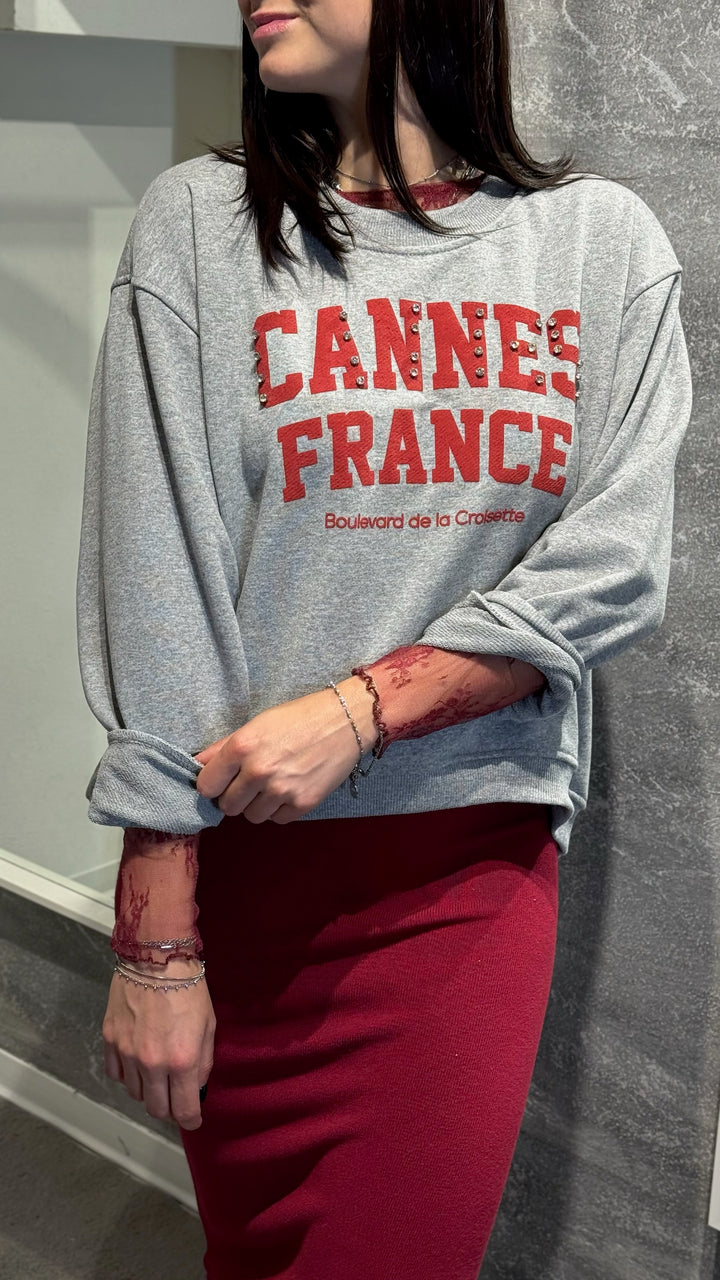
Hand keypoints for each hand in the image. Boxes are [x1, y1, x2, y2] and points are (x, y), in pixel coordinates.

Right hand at [102, 956, 214, 1130]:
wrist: (156, 957)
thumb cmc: (189, 988)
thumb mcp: (209, 1026)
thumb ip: (203, 1063)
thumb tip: (195, 1088)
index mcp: (181, 1060)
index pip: (183, 1110)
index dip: (191, 1120)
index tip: (193, 1119)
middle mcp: (152, 1063)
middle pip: (156, 1109)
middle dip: (169, 1108)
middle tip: (176, 1096)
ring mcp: (127, 1053)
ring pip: (135, 1094)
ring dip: (148, 1090)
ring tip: (158, 1073)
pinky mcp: (110, 1040)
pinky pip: (116, 1074)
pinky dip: (128, 1074)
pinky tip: (138, 1062)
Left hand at [192, 677, 376, 824]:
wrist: (346, 720)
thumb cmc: (299, 717)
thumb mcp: (257, 724)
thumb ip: (224, 748)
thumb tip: (197, 765)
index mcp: (242, 746)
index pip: (206, 786)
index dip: (213, 784)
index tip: (222, 781)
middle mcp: (258, 771)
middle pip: (227, 806)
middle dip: (234, 796)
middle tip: (249, 782)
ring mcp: (281, 790)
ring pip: (252, 816)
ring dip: (257, 804)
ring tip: (272, 784)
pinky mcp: (302, 804)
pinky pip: (277, 819)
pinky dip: (280, 809)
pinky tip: (290, 789)